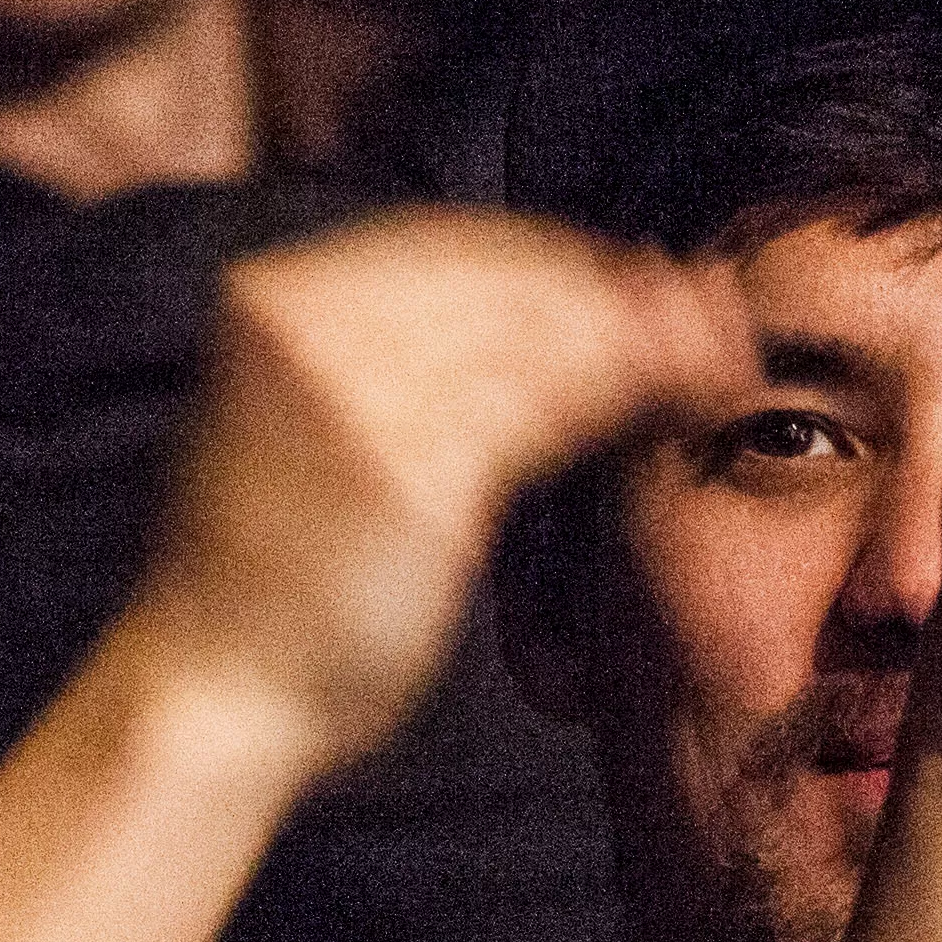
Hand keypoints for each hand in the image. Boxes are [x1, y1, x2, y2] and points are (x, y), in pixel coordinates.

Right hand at [131, 207, 754, 776]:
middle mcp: (306, 325)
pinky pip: (547, 408)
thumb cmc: (277, 576)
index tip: (652, 283)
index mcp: (275, 297)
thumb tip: (558, 299)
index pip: (453, 248)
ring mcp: (349, 393)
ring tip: (727, 358)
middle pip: (507, 279)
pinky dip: (633, 391)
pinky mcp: (403, 470)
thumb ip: (406, 358)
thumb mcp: (326, 429)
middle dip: (628, 293)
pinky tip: (688, 399)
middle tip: (722, 316)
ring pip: (541, 335)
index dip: (568, 262)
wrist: (214, 694)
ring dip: (652, 336)